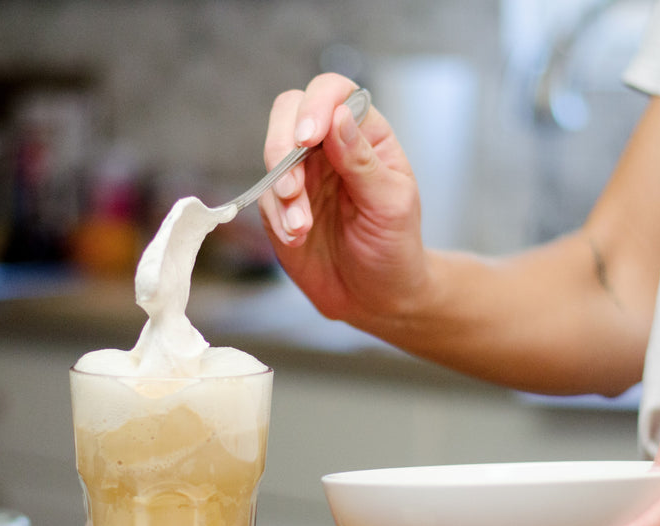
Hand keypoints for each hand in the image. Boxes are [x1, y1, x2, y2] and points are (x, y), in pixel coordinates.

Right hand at [258, 73, 427, 328]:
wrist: (376, 297)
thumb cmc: (394, 247)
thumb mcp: (391, 204)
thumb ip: (363, 161)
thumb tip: (338, 117)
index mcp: (365, 134)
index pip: (334, 93)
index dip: (317, 105)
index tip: (308, 138)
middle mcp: (329, 146)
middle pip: (289, 111)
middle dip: (282, 145)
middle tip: (292, 188)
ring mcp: (301, 174)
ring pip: (271, 154)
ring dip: (281, 190)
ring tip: (302, 226)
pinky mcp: (280, 206)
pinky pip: (264, 197)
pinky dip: (277, 217)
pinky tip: (298, 238)